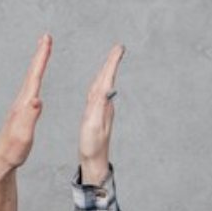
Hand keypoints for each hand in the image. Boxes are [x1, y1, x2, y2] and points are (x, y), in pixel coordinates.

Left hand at [0, 34, 51, 177]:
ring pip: (30, 81)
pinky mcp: (21, 113)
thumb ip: (30, 117)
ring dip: (37, 65)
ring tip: (42, 53)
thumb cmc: (13, 151)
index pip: (35, 77)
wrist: (1, 162)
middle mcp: (20, 103)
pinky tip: (36, 82)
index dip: (41, 59)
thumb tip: (37, 99)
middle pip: (32, 74)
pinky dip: (35, 80)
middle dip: (40, 55)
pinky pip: (30, 90)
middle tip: (46, 38)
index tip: (46, 41)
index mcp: (24, 105)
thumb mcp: (23, 136)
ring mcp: (20, 107)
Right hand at [79, 44, 125, 183]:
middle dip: (111, 63)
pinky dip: (100, 85)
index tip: (119, 48)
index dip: (112, 63)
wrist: (94, 162)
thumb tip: (107, 87)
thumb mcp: (93, 125)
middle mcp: (105, 105)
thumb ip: (98, 105)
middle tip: (117, 49)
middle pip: (107, 80)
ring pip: (103, 86)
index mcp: (104, 104)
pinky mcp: (98, 116)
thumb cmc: (92, 146)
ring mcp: (102, 111)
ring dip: (106, 73)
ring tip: (110, 61)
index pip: (108, 79)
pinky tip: (99, 86)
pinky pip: (99, 95)